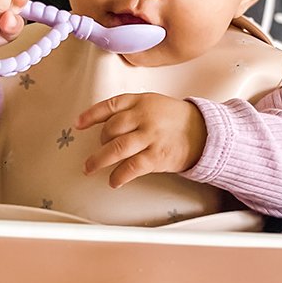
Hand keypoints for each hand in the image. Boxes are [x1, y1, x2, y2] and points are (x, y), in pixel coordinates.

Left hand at [75, 93, 206, 187]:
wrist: (203, 132)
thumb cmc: (175, 119)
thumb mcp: (153, 103)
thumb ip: (131, 109)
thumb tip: (104, 123)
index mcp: (141, 101)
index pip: (110, 105)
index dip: (91, 115)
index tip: (78, 124)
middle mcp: (144, 117)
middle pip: (110, 129)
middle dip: (99, 142)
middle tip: (95, 152)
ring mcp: (150, 136)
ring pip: (117, 148)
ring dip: (99, 160)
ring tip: (89, 168)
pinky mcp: (157, 156)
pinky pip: (132, 167)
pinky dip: (119, 176)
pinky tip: (114, 181)